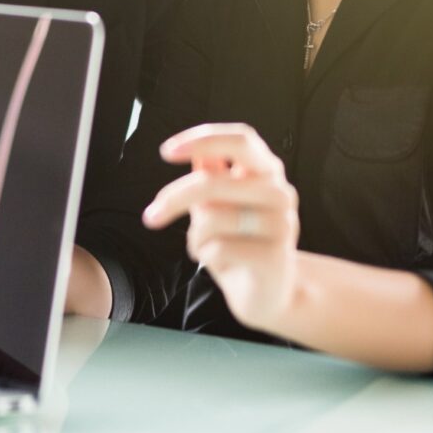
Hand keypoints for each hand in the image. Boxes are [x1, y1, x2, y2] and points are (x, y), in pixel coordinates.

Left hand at [142, 123, 300, 331]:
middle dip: (174, 199)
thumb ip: (210, 176)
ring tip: (204, 247)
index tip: (166, 152)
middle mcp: (279, 192)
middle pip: (213, 181)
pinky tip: (218, 262)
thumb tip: (190, 151)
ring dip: (195, 237)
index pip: (240, 140)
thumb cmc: (238, 242)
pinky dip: (205, 256)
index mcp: (267, 171)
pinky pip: (218, 247)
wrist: (265, 293)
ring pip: (212, 218)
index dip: (203, 139)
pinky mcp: (276, 256)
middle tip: (150, 217)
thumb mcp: (219, 204)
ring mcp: (282, 223)